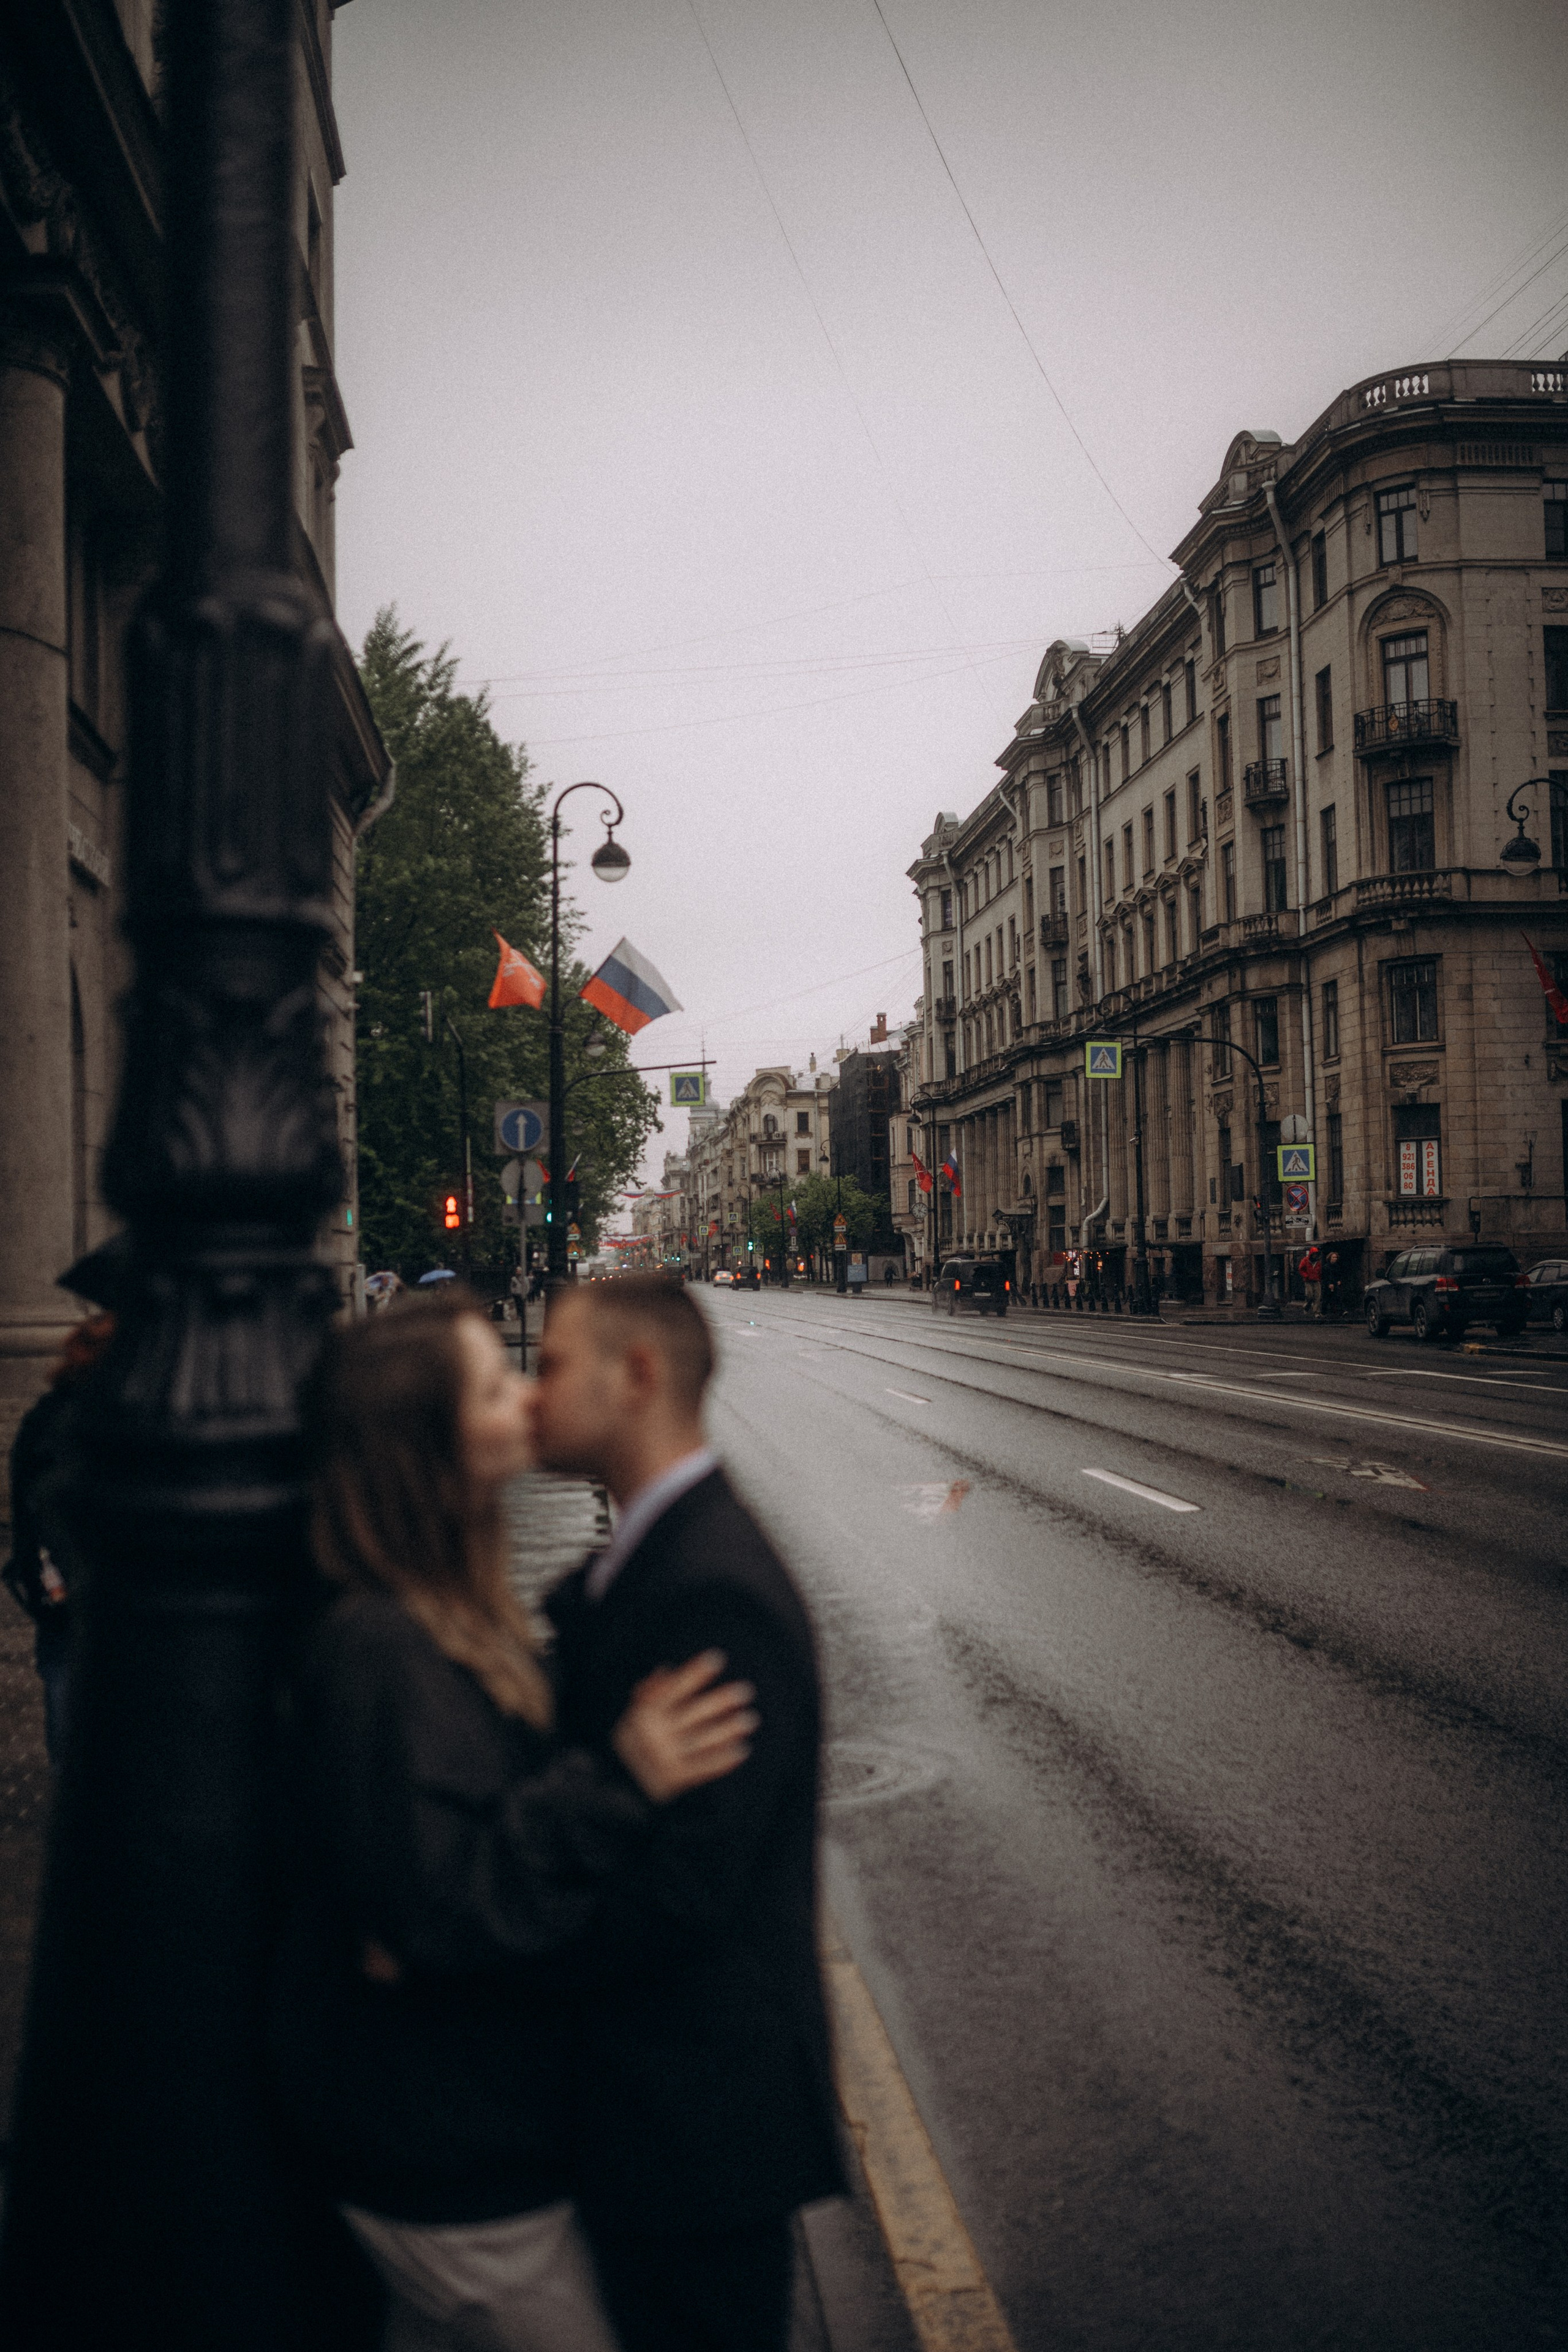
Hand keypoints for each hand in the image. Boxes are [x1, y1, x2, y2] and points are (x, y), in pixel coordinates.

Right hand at [612, 1649, 757, 1803]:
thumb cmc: (633, 1743)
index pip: (672, 1689)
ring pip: (702, 1740)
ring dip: (727, 1730)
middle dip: (719, 1702)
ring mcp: (665, 1758)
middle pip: (693, 1714)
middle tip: (745, 1691)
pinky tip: (741, 1750)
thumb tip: (666, 1669)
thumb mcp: (633, 1716)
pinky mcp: (674, 1779)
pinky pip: (703, 1768)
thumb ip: (649, 1694)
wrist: (621, 1787)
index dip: (694, 1674)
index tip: (716, 1658)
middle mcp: (654, 1735)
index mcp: (644, 1715)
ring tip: (749, 1719)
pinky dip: (722, 1761)